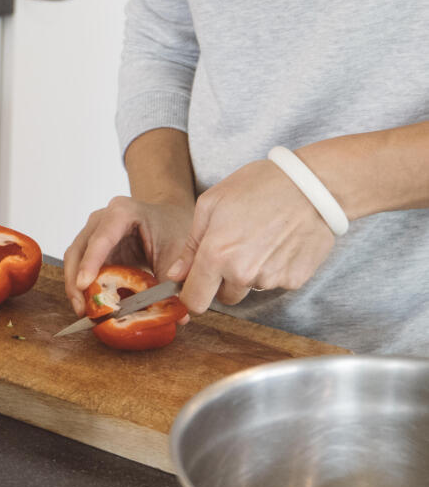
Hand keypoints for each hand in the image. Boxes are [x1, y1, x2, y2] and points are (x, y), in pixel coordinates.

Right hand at [63, 196, 193, 314]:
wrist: (170, 217)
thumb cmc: (172, 227)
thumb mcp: (178, 253)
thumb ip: (175, 283)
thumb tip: (180, 316)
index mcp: (124, 212)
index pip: (101, 237)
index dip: (90, 261)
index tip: (83, 284)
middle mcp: (103, 218)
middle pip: (79, 248)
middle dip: (76, 280)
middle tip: (82, 309)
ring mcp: (94, 231)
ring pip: (74, 258)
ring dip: (75, 286)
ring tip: (84, 311)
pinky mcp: (93, 247)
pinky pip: (81, 266)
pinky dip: (83, 285)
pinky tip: (90, 304)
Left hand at [166, 159, 336, 311]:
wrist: (311, 186)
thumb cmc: (259, 186)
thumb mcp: (212, 203)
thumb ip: (191, 245)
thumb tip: (175, 275)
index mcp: (216, 255)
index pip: (195, 301)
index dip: (192, 295)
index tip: (195, 285)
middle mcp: (243, 273)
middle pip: (224, 298)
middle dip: (223, 281)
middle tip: (235, 248)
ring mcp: (271, 279)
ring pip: (250, 288)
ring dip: (251, 272)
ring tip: (261, 238)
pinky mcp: (295, 280)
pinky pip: (276, 283)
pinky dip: (275, 268)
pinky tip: (280, 242)